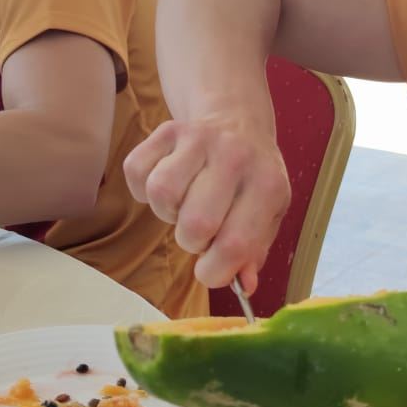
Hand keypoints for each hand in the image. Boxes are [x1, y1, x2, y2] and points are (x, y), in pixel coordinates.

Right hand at [124, 113, 289, 289]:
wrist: (237, 121)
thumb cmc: (252, 178)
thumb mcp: (268, 213)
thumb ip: (255, 252)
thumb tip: (245, 285)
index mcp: (267, 184)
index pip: (235, 244)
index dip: (215, 271)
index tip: (212, 269)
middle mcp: (235, 156)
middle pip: (195, 224)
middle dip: (192, 242)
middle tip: (202, 232)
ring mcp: (199, 138)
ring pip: (162, 195)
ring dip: (168, 213)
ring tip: (185, 205)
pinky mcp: (167, 130)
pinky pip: (137, 173)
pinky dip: (144, 190)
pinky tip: (170, 186)